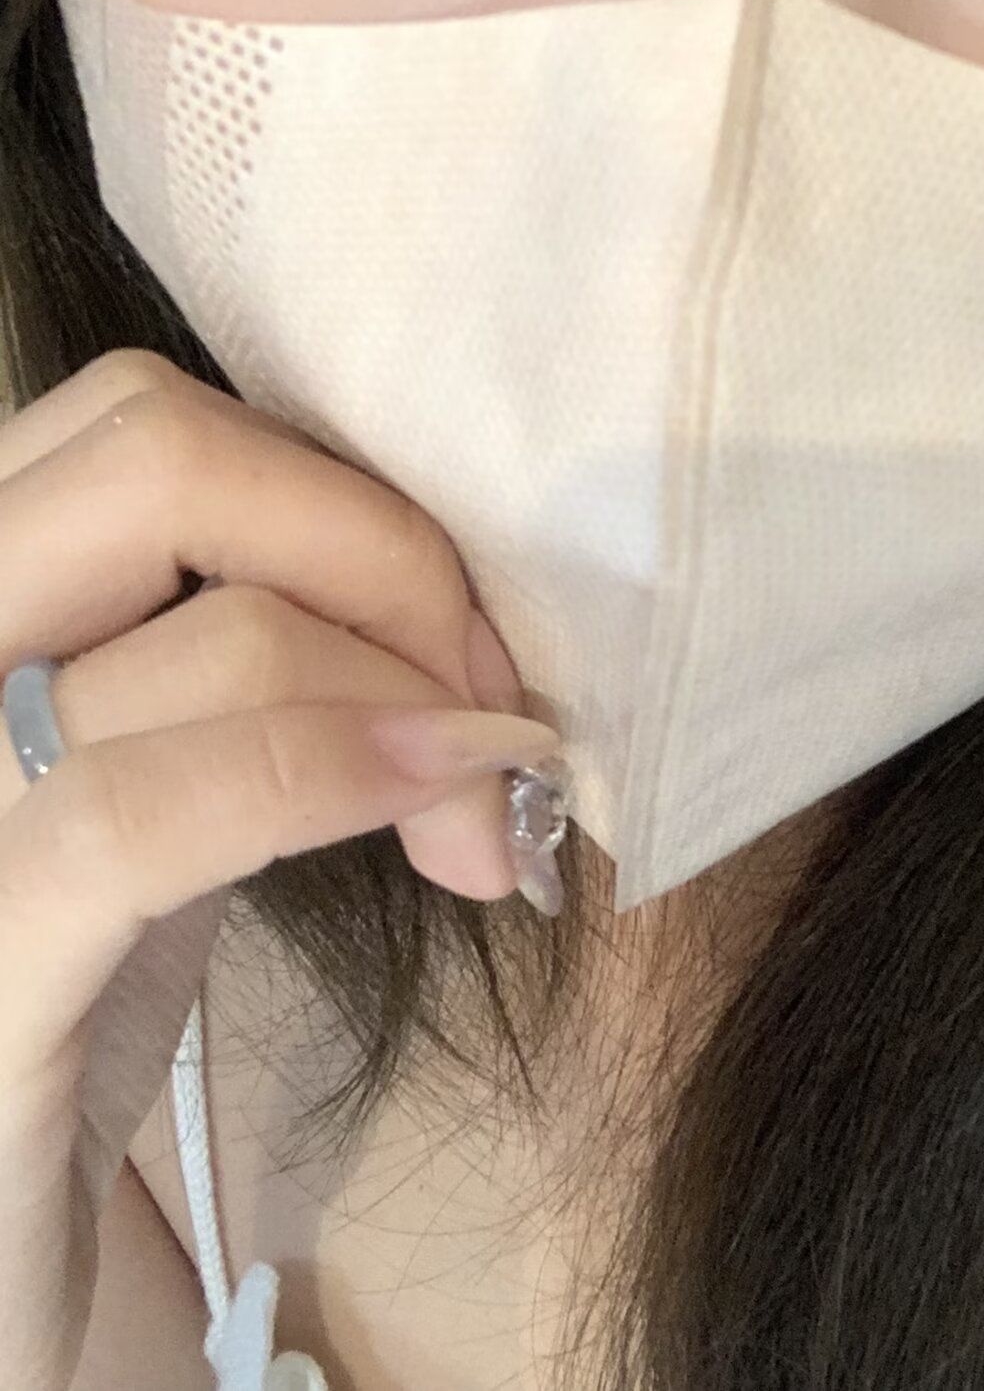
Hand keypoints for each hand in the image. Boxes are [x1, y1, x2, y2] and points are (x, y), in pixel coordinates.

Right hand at [0, 352, 559, 1390]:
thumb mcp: (150, 777)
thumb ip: (251, 661)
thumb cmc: (66, 999)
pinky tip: (445, 813)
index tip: (454, 623)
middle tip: (478, 684)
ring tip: (481, 794)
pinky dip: (339, 773)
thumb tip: (457, 613)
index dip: (335, 494)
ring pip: (206, 611)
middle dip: (376, 546)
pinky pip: (155, 803)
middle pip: (157, 447)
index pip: (144, 420)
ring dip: (403, 676)